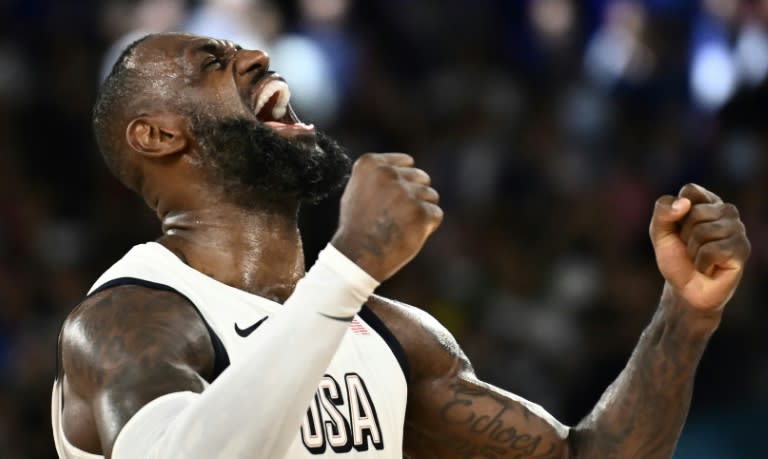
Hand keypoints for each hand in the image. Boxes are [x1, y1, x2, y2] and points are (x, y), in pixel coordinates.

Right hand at [331, 153, 442, 280]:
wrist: (356, 258)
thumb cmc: (357, 226)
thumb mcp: (357, 189)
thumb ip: (379, 174)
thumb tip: (407, 164)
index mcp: (370, 163)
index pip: (407, 162)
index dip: (403, 183)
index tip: (389, 201)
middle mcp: (388, 174)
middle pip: (421, 178)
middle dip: (414, 196)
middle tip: (396, 217)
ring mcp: (405, 193)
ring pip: (431, 195)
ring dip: (420, 211)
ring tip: (399, 226)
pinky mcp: (420, 213)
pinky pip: (436, 214)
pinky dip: (427, 227)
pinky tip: (407, 234)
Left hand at [649, 183, 749, 312]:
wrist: (685, 290)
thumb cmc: (676, 258)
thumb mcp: (659, 232)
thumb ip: (663, 211)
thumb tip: (685, 203)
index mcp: (708, 201)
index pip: (690, 191)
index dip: (676, 213)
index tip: (678, 229)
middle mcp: (727, 211)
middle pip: (695, 213)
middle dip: (684, 235)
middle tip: (690, 248)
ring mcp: (738, 230)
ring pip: (703, 232)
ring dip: (692, 251)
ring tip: (699, 258)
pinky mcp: (742, 249)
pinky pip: (712, 250)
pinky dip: (701, 263)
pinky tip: (708, 268)